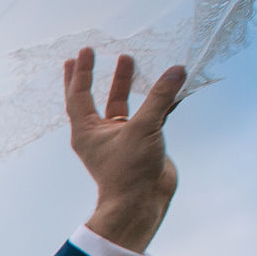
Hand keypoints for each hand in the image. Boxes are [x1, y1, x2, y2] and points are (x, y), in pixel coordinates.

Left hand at [65, 47, 183, 253]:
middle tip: (91, 53)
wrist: (142, 203)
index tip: (83, 52)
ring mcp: (120, 138)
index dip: (81, 73)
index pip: (79, 96)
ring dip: (125, 84)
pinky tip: (166, 85)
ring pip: (122, 105)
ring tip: (129, 59)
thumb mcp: (143, 128)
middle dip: (93, 76)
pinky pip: (146, 115)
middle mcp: (100, 134)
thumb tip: (177, 70)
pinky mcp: (141, 144)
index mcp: (87, 131)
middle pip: (95, 98)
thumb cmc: (130, 170)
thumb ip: (159, 97)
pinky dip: (155, 101)